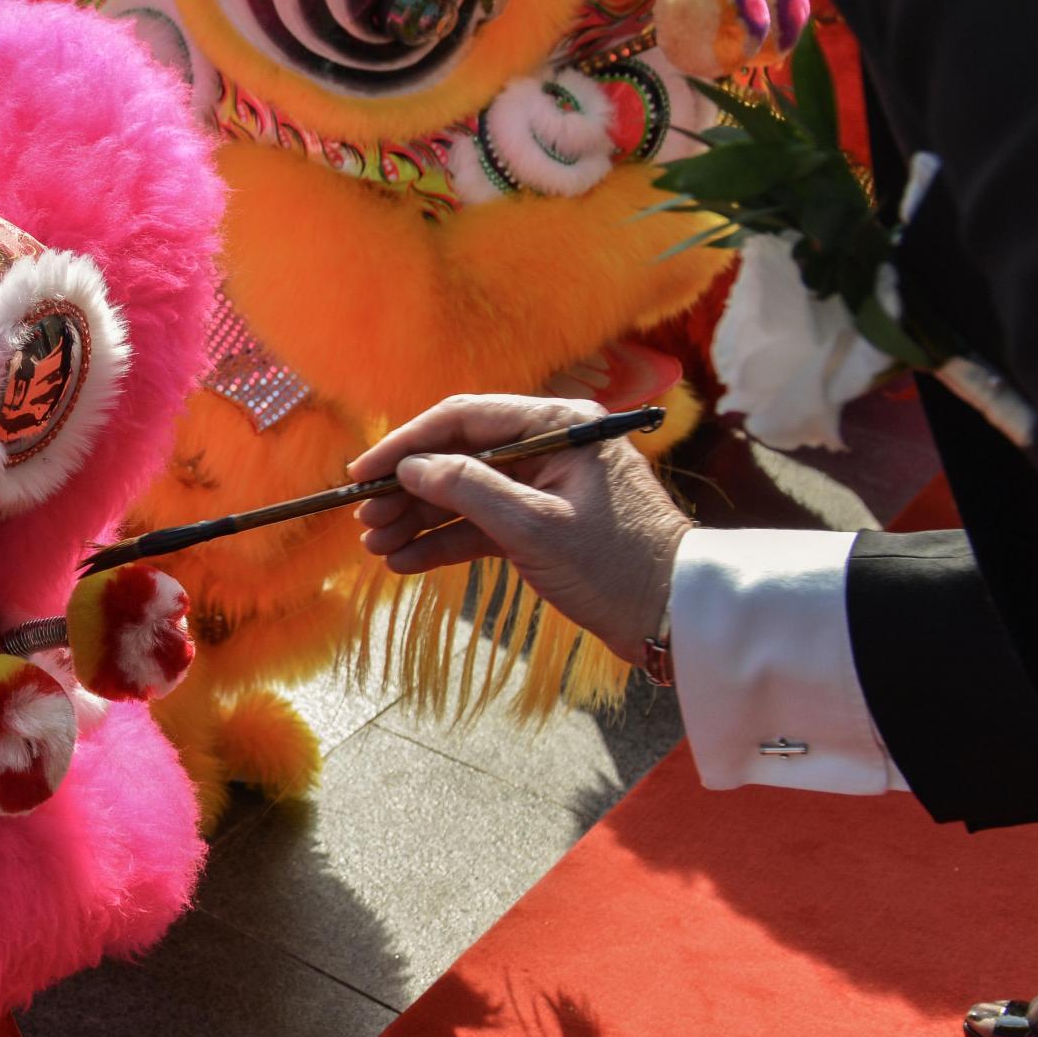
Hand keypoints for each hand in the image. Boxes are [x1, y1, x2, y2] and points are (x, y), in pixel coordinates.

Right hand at [349, 394, 691, 665]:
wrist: (676, 618)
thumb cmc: (616, 565)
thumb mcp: (534, 526)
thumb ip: (468, 489)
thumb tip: (411, 468)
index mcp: (558, 425)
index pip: (463, 418)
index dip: (405, 444)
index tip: (361, 473)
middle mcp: (550, 446)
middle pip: (459, 456)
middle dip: (408, 490)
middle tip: (365, 520)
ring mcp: (545, 487)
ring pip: (465, 493)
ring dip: (419, 520)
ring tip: (376, 546)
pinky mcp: (543, 525)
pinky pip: (482, 525)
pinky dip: (446, 543)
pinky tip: (406, 562)